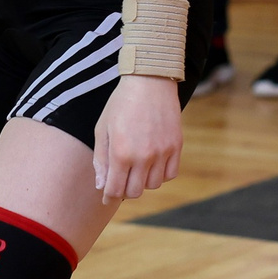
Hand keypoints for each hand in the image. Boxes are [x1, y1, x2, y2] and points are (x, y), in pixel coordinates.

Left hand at [91, 75, 182, 203]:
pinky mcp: (176, 146)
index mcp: (121, 153)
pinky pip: (170, 174)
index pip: (115, 190)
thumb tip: (102, 186)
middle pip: (135, 192)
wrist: (149, 81)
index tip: (107, 197)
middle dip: (125, 190)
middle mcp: (143, 156)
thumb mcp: (103, 129)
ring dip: (143, 181)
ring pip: (153, 185)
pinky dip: (160, 174)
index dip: (109, 197)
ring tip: (137, 168)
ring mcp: (162, 152)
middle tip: (121, 180)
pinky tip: (152, 164)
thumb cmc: (121, 104)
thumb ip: (101, 160)